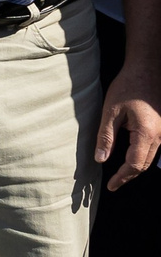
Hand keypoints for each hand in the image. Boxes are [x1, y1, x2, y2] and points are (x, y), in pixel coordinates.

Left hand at [99, 63, 160, 190]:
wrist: (148, 70)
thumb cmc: (128, 86)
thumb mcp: (111, 111)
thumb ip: (106, 136)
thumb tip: (100, 159)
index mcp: (146, 134)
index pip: (134, 164)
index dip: (122, 177)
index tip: (111, 186)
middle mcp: (159, 136)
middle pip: (144, 165)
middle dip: (128, 176)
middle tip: (113, 184)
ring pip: (150, 158)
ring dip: (135, 168)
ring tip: (119, 175)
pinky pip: (153, 149)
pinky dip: (141, 158)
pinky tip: (129, 159)